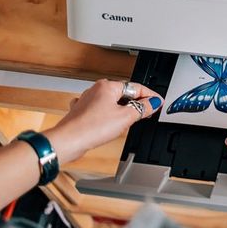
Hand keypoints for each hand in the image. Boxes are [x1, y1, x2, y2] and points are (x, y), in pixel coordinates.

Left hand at [44, 80, 162, 163]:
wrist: (68, 141)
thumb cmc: (91, 128)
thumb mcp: (126, 117)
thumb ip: (143, 108)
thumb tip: (154, 102)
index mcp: (108, 86)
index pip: (136, 87)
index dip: (150, 96)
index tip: (158, 102)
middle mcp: (96, 90)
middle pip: (124, 94)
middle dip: (136, 103)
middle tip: (147, 112)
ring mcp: (87, 101)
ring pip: (112, 102)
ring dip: (122, 110)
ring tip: (130, 121)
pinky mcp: (82, 112)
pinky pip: (101, 111)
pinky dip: (109, 116)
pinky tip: (110, 125)